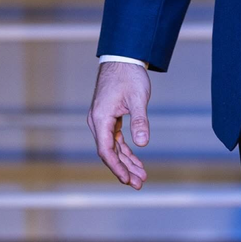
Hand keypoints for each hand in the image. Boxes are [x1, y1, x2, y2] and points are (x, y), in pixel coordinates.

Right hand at [87, 62, 151, 188]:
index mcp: (101, 118)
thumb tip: (143, 144)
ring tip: (141, 176)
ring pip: (112, 147)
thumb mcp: (138, 98)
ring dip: (126, 162)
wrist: (123, 57)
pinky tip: (136, 161)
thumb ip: (140, 121)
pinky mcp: (108, 117)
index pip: (105, 150)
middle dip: (124, 169)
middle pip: (109, 152)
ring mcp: (102, 120)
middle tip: (139, 183)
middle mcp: (97, 121)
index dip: (116, 167)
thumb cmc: (130, 75)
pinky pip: (115, 139)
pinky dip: (125, 150)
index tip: (127, 180)